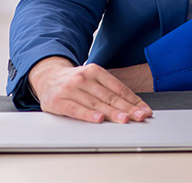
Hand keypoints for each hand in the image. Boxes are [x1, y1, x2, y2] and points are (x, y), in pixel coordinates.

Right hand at [28, 56, 152, 123]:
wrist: (47, 76)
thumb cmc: (75, 81)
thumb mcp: (92, 78)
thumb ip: (110, 90)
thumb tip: (134, 105)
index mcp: (94, 71)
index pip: (117, 88)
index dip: (133, 100)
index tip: (144, 110)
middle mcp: (83, 78)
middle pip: (108, 96)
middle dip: (126, 108)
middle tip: (139, 116)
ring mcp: (70, 89)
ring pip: (95, 103)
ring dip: (111, 113)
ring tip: (125, 119)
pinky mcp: (59, 101)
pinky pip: (75, 109)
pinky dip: (88, 115)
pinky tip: (98, 120)